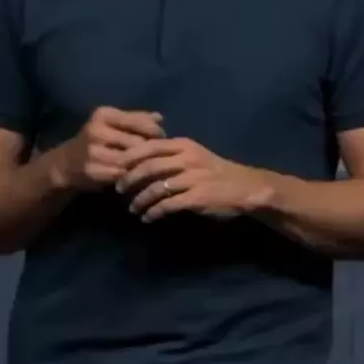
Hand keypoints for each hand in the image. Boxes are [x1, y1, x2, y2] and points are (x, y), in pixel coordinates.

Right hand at [53, 106, 164, 191]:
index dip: (154, 130)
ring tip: (150, 164)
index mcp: (103, 114)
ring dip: (143, 163)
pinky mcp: (94, 171)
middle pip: (137, 141)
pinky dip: (132, 174)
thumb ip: (136, 119)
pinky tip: (138, 175)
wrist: (67, 164)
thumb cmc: (96, 140)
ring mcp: (94, 152)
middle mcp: (97, 131)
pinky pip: (122, 174)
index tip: (161, 136)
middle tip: (158, 154)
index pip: (138, 121)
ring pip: (131, 159)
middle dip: (150, 149)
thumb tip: (160, 118)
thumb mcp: (112, 123)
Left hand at [117, 137, 275, 221]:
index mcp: (184, 145)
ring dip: (140, 200)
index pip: (150, 146)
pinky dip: (153, 212)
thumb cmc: (217, 172)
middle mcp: (187, 159)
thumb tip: (142, 160)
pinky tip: (148, 218)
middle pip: (148, 166)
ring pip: (156, 188)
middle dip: (129, 178)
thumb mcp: (196, 155)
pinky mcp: (196, 198)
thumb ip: (173, 155)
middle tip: (119, 188)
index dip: (130, 156)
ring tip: (133, 208)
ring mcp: (192, 179)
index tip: (117, 166)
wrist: (246, 188)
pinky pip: (167, 205)